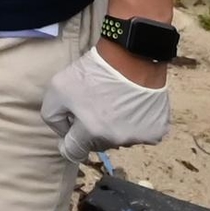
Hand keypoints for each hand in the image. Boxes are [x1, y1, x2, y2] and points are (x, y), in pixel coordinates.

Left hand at [41, 43, 171, 162]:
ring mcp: (139, 137)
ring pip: (119, 139)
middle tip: (93, 108)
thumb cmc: (92, 73)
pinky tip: (131, 106)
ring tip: (113, 103)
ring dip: (113, 128)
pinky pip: (139, 133)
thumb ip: (52, 117)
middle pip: (97, 145)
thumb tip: (63, 133)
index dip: (68, 142)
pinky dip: (134, 123)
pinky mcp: (156, 131)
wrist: (131, 58)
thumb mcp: (57, 89)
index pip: (74, 152)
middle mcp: (117, 140)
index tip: (70, 133)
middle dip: (91, 131)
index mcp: (92, 132)